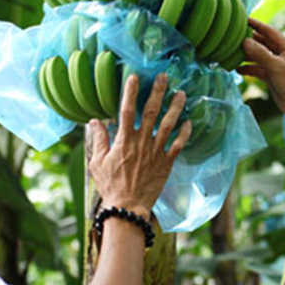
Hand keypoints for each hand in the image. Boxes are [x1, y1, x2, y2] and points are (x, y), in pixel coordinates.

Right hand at [87, 74, 191, 217]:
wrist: (128, 207)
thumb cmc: (110, 186)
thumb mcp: (97, 163)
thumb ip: (98, 140)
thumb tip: (95, 121)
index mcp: (124, 140)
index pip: (126, 111)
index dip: (130, 92)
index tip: (133, 77)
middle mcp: (142, 142)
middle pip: (151, 112)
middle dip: (157, 92)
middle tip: (163, 76)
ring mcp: (156, 152)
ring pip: (168, 125)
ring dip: (175, 108)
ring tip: (181, 93)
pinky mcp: (166, 163)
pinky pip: (178, 145)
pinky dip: (184, 134)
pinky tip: (189, 122)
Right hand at [239, 19, 284, 118]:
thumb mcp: (276, 66)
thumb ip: (260, 54)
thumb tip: (245, 42)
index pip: (269, 31)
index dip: (256, 24)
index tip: (243, 19)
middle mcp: (280, 54)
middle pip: (262, 42)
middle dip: (249, 39)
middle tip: (233, 35)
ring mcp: (275, 65)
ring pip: (258, 56)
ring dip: (246, 55)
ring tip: (232, 52)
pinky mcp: (270, 76)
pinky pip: (256, 69)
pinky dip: (247, 68)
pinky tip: (236, 69)